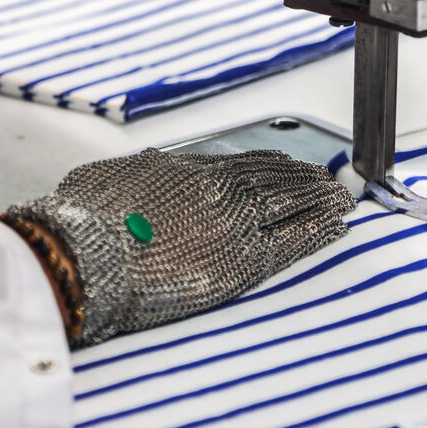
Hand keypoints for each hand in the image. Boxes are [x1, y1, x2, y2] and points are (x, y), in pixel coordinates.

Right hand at [1, 149, 354, 346]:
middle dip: (306, 180)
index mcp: (190, 170)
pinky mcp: (240, 263)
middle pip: (276, 181)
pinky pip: (291, 243)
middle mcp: (220, 191)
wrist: (86, 255)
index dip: (275, 165)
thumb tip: (145, 168)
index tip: (292, 164)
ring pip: (290, 205)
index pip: (246, 164)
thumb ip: (140, 172)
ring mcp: (235, 225)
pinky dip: (317, 232)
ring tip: (341, 199)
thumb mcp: (110, 178)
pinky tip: (335, 227)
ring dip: (319, 200)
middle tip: (329, 180)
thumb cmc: (86, 221)